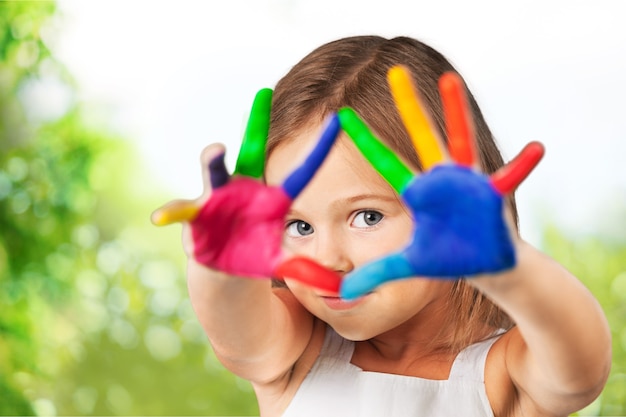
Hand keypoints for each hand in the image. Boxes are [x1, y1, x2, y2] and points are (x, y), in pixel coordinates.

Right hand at [151, 89, 341, 291]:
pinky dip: (173, 213)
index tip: (338, 119)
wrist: (223, 268)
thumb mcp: (281, 264)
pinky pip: (182, 212)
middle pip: (251, 154)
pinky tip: (161, 216)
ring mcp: (217, 199)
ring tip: (216, 150)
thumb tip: (336, 288)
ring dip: (214, 162)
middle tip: (264, 94)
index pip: (300, 173)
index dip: (318, 150)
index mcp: (271, 199)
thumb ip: (305, 271)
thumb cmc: (254, 256)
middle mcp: (244, 189)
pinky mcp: (194, 217)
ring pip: (214, 174)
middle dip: (257, 125)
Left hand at [338, 66, 544, 298]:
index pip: (384, 162)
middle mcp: (440, 179)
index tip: (342, 115)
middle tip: (394, 70)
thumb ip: (377, 274)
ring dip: (456, 113)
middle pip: (420, 137)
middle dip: (408, 107)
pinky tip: (535, 148)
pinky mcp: (490, 194)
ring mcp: (466, 182)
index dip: (365, 141)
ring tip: (450, 81)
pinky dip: (522, 165)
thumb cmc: (448, 258)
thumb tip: (343, 291)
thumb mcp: (409, 265)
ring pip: (459, 141)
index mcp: (418, 192)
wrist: (485, 265)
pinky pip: (507, 177)